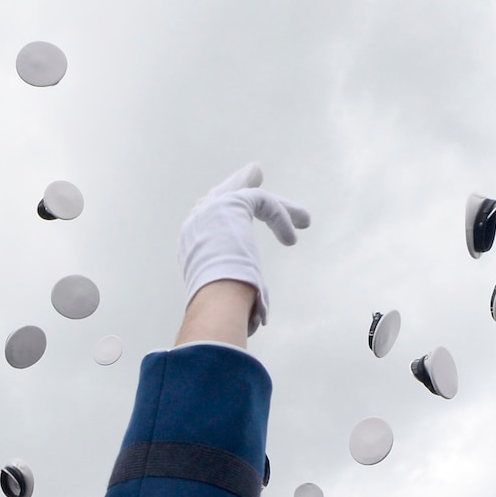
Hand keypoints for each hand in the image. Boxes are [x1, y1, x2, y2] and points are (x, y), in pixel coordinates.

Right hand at [178, 163, 310, 333]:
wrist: (214, 300)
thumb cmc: (222, 310)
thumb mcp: (231, 300)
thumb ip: (241, 298)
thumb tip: (255, 324)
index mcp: (190, 246)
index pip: (205, 219)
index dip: (224, 210)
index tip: (244, 208)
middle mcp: (195, 225)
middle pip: (219, 195)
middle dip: (239, 183)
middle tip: (255, 172)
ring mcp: (209, 211)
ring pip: (246, 195)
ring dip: (280, 208)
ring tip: (305, 219)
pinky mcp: (230, 205)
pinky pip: (262, 202)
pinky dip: (281, 218)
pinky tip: (292, 239)